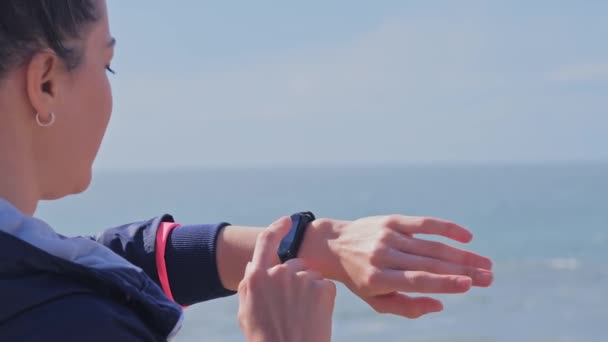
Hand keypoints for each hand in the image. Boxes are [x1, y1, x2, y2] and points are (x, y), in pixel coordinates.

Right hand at [238, 217, 336, 341]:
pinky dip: (323, 299)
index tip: (286, 222)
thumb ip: (249, 285)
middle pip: (293, 264)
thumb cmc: (265, 339)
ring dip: (309, 290)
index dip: (277, 228)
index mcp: (257, 277)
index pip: (266, 241)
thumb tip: (254, 264)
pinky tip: (314, 317)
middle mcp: (279, 272)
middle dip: (295, 279)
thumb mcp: (246, 313)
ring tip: (302, 316)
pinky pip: (325, 286)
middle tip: (293, 308)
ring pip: (311, 276)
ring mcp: (302, 279)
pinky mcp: (323, 288)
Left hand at [311, 215, 492, 317]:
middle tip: (489, 277)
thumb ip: (407, 307)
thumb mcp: (376, 300)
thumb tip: (440, 303)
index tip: (469, 285)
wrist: (332, 245)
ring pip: (432, 246)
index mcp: (379, 278)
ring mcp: (389, 236)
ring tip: (485, 264)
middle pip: (430, 263)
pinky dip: (447, 228)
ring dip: (462, 255)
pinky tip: (467, 236)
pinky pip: (424, 223)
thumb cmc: (359, 278)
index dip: (444, 283)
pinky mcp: (392, 221)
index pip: (417, 281)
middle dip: (463, 270)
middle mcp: (384, 255)